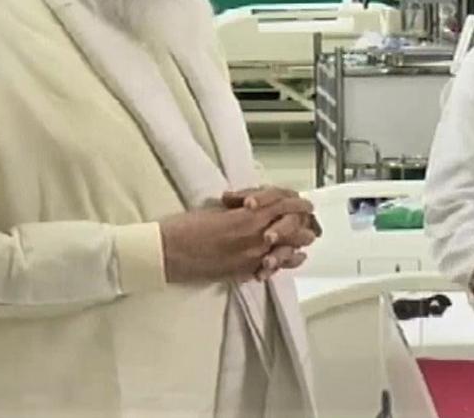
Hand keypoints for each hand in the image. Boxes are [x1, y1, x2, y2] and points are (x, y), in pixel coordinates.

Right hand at [158, 195, 313, 283]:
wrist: (166, 253)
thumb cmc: (184, 227)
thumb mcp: (217, 210)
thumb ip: (241, 210)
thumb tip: (256, 209)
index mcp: (247, 217)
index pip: (283, 204)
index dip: (296, 202)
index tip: (304, 201)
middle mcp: (255, 238)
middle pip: (292, 227)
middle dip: (302, 221)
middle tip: (307, 218)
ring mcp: (251, 258)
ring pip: (288, 249)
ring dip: (297, 242)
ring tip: (304, 238)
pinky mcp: (243, 272)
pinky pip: (273, 267)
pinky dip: (285, 261)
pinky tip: (291, 258)